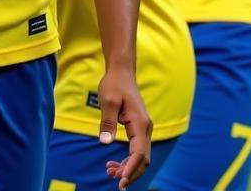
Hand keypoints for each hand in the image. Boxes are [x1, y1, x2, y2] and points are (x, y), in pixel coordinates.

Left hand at [99, 65, 151, 187]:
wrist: (121, 71)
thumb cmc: (114, 84)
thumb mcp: (108, 100)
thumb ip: (107, 121)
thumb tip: (104, 141)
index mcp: (140, 123)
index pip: (139, 154)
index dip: (131, 169)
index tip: (121, 181)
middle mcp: (145, 128)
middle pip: (143, 159)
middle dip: (130, 172)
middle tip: (114, 181)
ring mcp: (143, 128)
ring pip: (140, 156)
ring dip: (128, 167)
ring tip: (110, 172)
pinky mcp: (138, 128)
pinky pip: (136, 149)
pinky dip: (127, 159)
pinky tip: (114, 163)